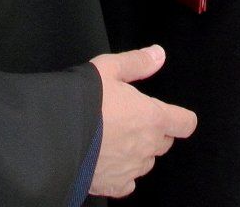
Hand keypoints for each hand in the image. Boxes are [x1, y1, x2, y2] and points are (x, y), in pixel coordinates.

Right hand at [90, 46, 196, 197]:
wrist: (55, 135)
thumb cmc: (84, 100)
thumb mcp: (109, 68)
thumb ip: (137, 62)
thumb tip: (158, 54)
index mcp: (152, 117)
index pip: (185, 123)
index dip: (180, 118)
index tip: (174, 116)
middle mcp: (146, 146)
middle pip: (164, 143)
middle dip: (154, 132)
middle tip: (133, 120)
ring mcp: (131, 168)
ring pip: (146, 163)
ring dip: (138, 153)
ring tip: (116, 139)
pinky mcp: (112, 185)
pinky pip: (127, 184)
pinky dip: (122, 176)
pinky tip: (109, 164)